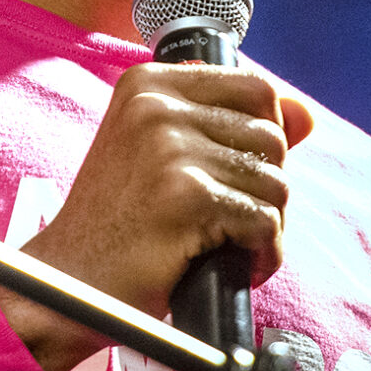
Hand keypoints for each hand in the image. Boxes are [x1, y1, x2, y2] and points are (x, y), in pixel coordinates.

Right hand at [0, 64, 315, 370]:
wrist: (64, 286)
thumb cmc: (117, 227)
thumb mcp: (167, 158)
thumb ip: (234, 128)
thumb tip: (305, 113)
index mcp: (149, 84)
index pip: (256, 88)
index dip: (264, 137)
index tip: (234, 175)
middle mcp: (157, 105)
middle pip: (273, 137)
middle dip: (263, 187)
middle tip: (226, 221)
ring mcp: (169, 148)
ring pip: (275, 182)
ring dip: (264, 225)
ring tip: (224, 244)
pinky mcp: (185, 197)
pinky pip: (264, 222)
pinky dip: (261, 254)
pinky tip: (232, 265)